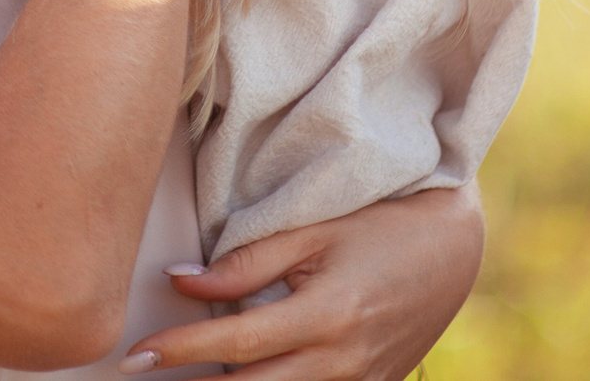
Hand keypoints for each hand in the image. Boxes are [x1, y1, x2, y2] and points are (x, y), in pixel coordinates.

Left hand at [120, 185, 485, 378]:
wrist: (454, 246)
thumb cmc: (378, 224)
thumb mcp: (311, 230)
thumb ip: (245, 262)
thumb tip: (181, 282)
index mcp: (327, 315)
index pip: (235, 344)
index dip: (179, 350)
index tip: (135, 354)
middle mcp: (345, 360)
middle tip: (139, 377)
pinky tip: (238, 378)